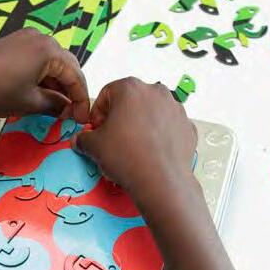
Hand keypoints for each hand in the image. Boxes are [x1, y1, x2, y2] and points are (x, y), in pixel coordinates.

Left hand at [0, 28, 89, 121]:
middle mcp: (40, 38)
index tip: (82, 118)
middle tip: (71, 114)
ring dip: (56, 85)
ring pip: (51, 64)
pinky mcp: (12, 45)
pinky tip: (39, 95)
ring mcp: (25, 39)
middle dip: (70, 91)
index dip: (81, 100)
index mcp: (49, 49)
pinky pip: (37, 61)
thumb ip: (55, 105)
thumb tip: (68, 110)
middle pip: (66, 66)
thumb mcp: (30, 103)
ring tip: (55, 108)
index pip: (76, 76)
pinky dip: (42, 78)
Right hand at [72, 77, 196, 194]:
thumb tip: (81, 140)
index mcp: (130, 88)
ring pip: (152, 112)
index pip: (107, 93)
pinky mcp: (187, 125)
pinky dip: (160, 135)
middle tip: (113, 137)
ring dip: (141, 124)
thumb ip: (84, 138)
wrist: (160, 181)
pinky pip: (168, 127)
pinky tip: (151, 151)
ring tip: (133, 146)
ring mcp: (175, 108)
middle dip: (121, 116)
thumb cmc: (127, 157)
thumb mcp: (94, 146)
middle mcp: (155, 92)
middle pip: (131, 100)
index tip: (97, 128)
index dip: (98, 112)